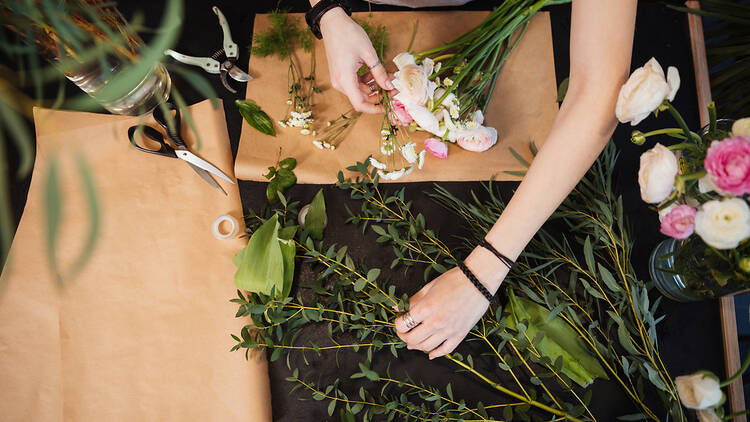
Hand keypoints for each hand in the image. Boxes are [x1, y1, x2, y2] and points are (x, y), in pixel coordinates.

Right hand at [319, 8, 392, 112]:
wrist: (332, 23)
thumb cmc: (348, 35)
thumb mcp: (369, 54)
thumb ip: (379, 73)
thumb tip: (390, 87)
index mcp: (345, 80)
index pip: (360, 104)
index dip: (375, 109)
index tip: (388, 106)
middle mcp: (340, 83)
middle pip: (362, 98)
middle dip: (379, 95)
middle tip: (395, 88)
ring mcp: (339, 79)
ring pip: (360, 91)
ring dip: (375, 87)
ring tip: (388, 77)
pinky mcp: (340, 75)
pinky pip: (355, 84)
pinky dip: (367, 81)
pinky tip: (377, 73)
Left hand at [394, 248, 508, 358]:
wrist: (478, 280)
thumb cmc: (454, 279)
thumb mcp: (429, 287)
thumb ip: (413, 300)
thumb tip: (398, 308)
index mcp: (425, 308)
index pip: (402, 324)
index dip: (397, 324)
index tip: (399, 321)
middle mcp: (435, 322)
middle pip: (412, 339)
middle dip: (404, 337)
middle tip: (403, 333)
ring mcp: (448, 330)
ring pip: (426, 347)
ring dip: (417, 346)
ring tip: (414, 342)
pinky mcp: (460, 334)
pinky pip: (445, 350)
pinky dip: (436, 353)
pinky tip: (431, 353)